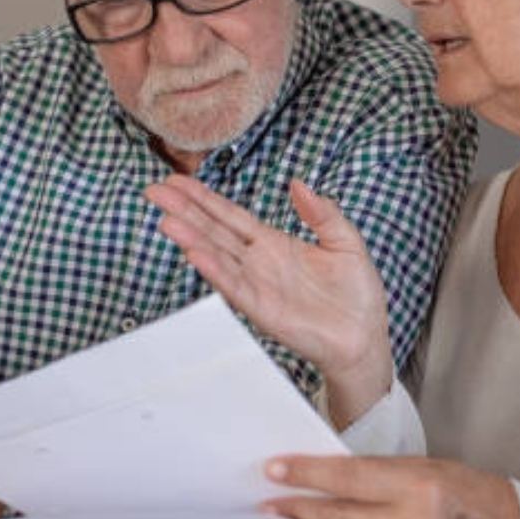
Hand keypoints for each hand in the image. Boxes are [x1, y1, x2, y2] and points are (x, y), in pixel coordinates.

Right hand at [146, 175, 392, 427]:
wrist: (364, 337)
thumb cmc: (356, 293)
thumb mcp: (344, 241)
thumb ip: (322, 212)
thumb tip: (299, 183)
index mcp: (273, 243)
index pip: (231, 215)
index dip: (204, 198)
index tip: (177, 181)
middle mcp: (258, 262)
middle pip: (214, 231)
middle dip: (184, 211)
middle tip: (155, 191)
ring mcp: (257, 285)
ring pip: (218, 256)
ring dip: (191, 238)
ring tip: (166, 219)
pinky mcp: (263, 310)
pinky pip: (235, 287)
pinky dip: (215, 271)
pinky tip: (195, 253)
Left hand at [261, 454, 519, 518]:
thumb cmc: (467, 492)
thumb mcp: (424, 465)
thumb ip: (377, 472)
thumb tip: (326, 475)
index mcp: (415, 486)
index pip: (345, 478)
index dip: (305, 473)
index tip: (276, 468)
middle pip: (335, 516)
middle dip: (295, 505)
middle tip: (268, 497)